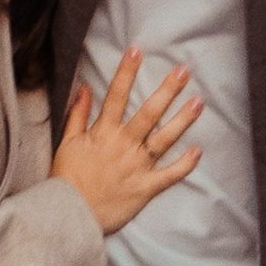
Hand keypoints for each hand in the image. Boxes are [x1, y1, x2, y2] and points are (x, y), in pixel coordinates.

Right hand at [50, 49, 201, 236]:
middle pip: (149, 112)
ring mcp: (137, 166)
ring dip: (182, 120)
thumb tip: (84, 88)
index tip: (137, 50)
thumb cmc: (67, 179)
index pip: (117, 95)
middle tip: (183, 72)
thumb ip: (78, 115)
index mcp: (104, 132)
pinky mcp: (146, 187)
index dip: (127, 72)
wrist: (71, 215)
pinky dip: (184, 164)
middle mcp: (124, 145)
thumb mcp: (67, 143)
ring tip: (199, 102)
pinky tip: (198, 151)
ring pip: (164, 139)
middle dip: (167, 90)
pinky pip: (169, 175)